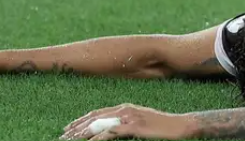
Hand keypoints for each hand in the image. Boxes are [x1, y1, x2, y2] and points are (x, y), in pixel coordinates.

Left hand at [61, 103, 191, 139]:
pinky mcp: (134, 127)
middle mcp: (125, 109)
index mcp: (125, 107)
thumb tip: (113, 130)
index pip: (97, 113)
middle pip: (94, 118)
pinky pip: (111, 132)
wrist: (181, 125)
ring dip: (82, 133)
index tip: (69, 128)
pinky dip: (98, 138)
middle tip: (63, 135)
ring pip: (99, 124)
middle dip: (76, 127)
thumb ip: (126, 124)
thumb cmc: (163, 126)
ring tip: (70, 140)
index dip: (81, 120)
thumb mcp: (141, 122)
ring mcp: (129, 117)